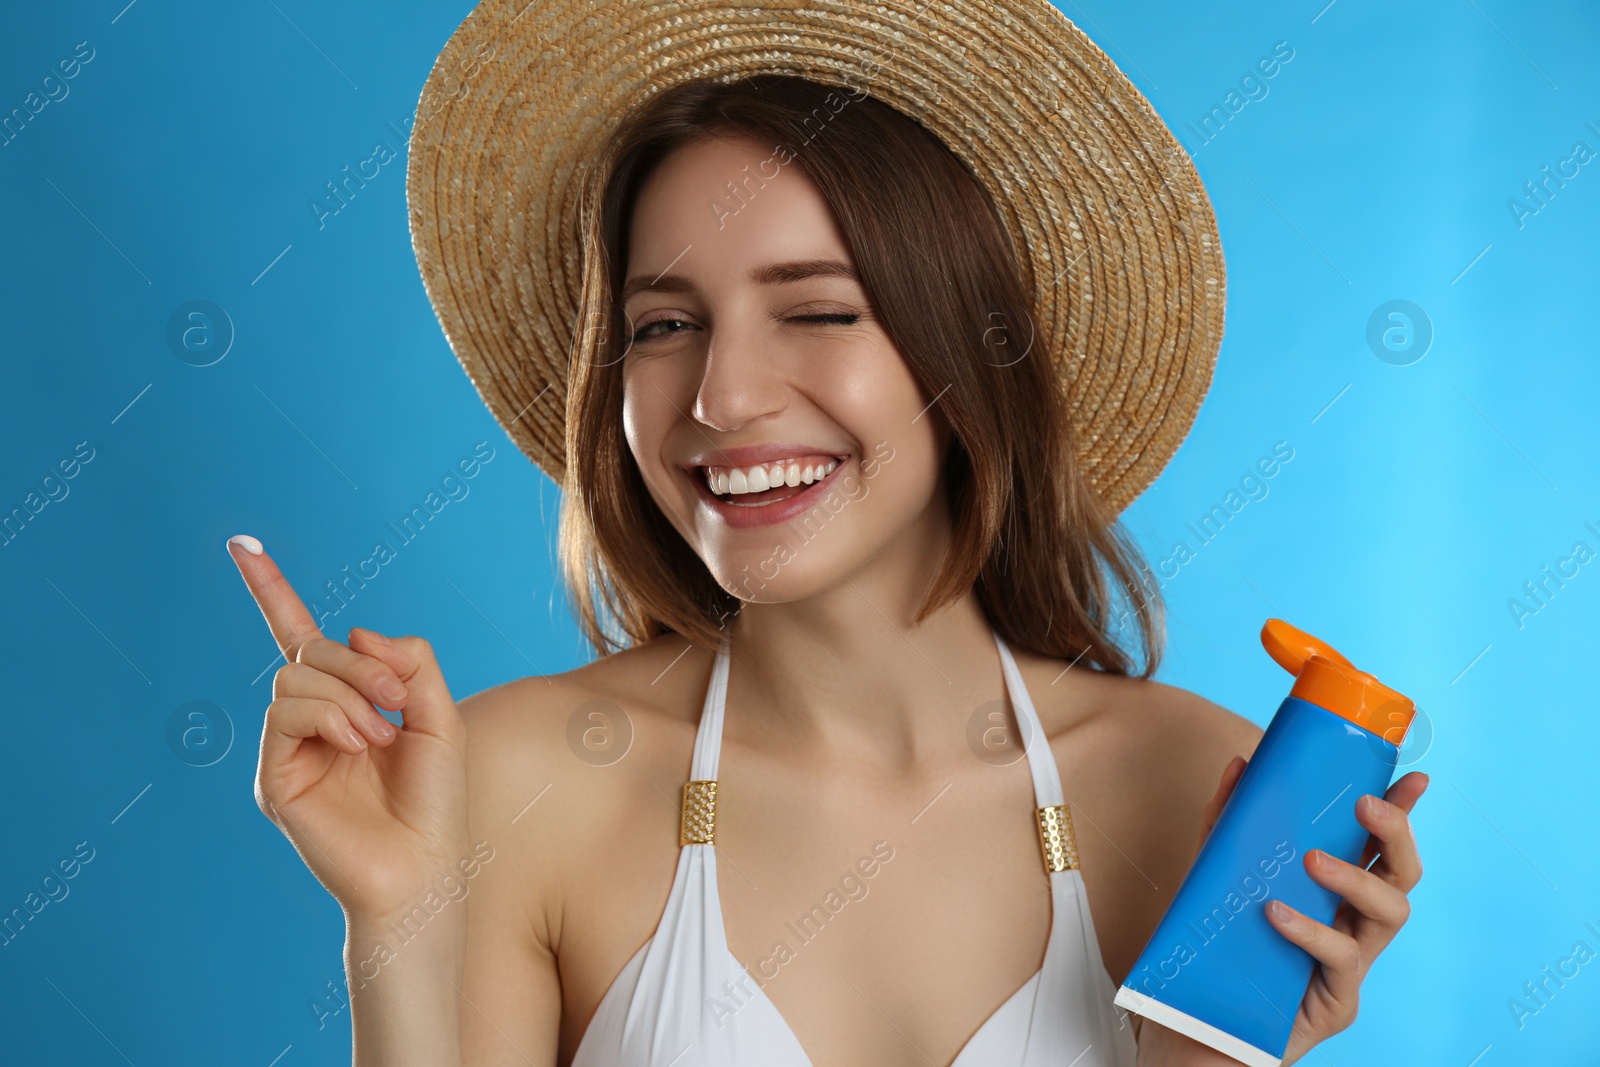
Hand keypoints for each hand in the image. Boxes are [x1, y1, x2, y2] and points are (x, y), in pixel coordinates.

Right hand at [228, 535, 469, 924]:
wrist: (424, 866)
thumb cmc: (436, 799)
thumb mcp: (439, 714)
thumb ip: (408, 661)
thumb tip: (353, 631)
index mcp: (345, 701)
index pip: (299, 634)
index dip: (271, 589)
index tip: (242, 544)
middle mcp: (309, 720)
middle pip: (311, 650)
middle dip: (360, 665)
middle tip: (399, 703)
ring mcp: (287, 747)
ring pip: (297, 676)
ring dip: (350, 694)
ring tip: (381, 736)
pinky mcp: (274, 776)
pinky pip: (286, 712)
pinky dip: (330, 716)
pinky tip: (359, 743)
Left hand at [1133, 759, 1427, 1065]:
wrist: (1205, 1017)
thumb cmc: (1225, 943)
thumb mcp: (1220, 874)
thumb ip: (1229, 822)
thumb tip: (1241, 765)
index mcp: (1338, 890)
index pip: (1380, 845)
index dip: (1403, 812)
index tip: (1415, 778)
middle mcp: (1355, 922)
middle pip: (1403, 875)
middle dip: (1396, 834)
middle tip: (1365, 805)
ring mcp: (1353, 961)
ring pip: (1390, 914)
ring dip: (1357, 879)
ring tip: (1313, 861)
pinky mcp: (1339, 1000)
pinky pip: (1341, 960)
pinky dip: (1311, 932)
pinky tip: (1278, 915)